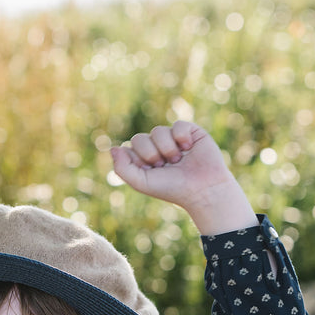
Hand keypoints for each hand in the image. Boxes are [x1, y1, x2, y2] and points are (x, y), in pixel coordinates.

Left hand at [110, 121, 256, 233]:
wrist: (202, 189)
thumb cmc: (172, 189)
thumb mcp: (141, 182)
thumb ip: (122, 168)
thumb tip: (112, 148)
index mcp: (145, 160)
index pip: (130, 147)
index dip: (138, 158)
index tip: (150, 170)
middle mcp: (157, 148)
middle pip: (140, 138)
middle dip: (150, 154)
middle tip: (164, 166)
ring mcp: (173, 139)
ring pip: (158, 131)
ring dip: (166, 148)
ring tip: (178, 160)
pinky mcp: (190, 132)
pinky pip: (177, 125)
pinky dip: (181, 137)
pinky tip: (188, 148)